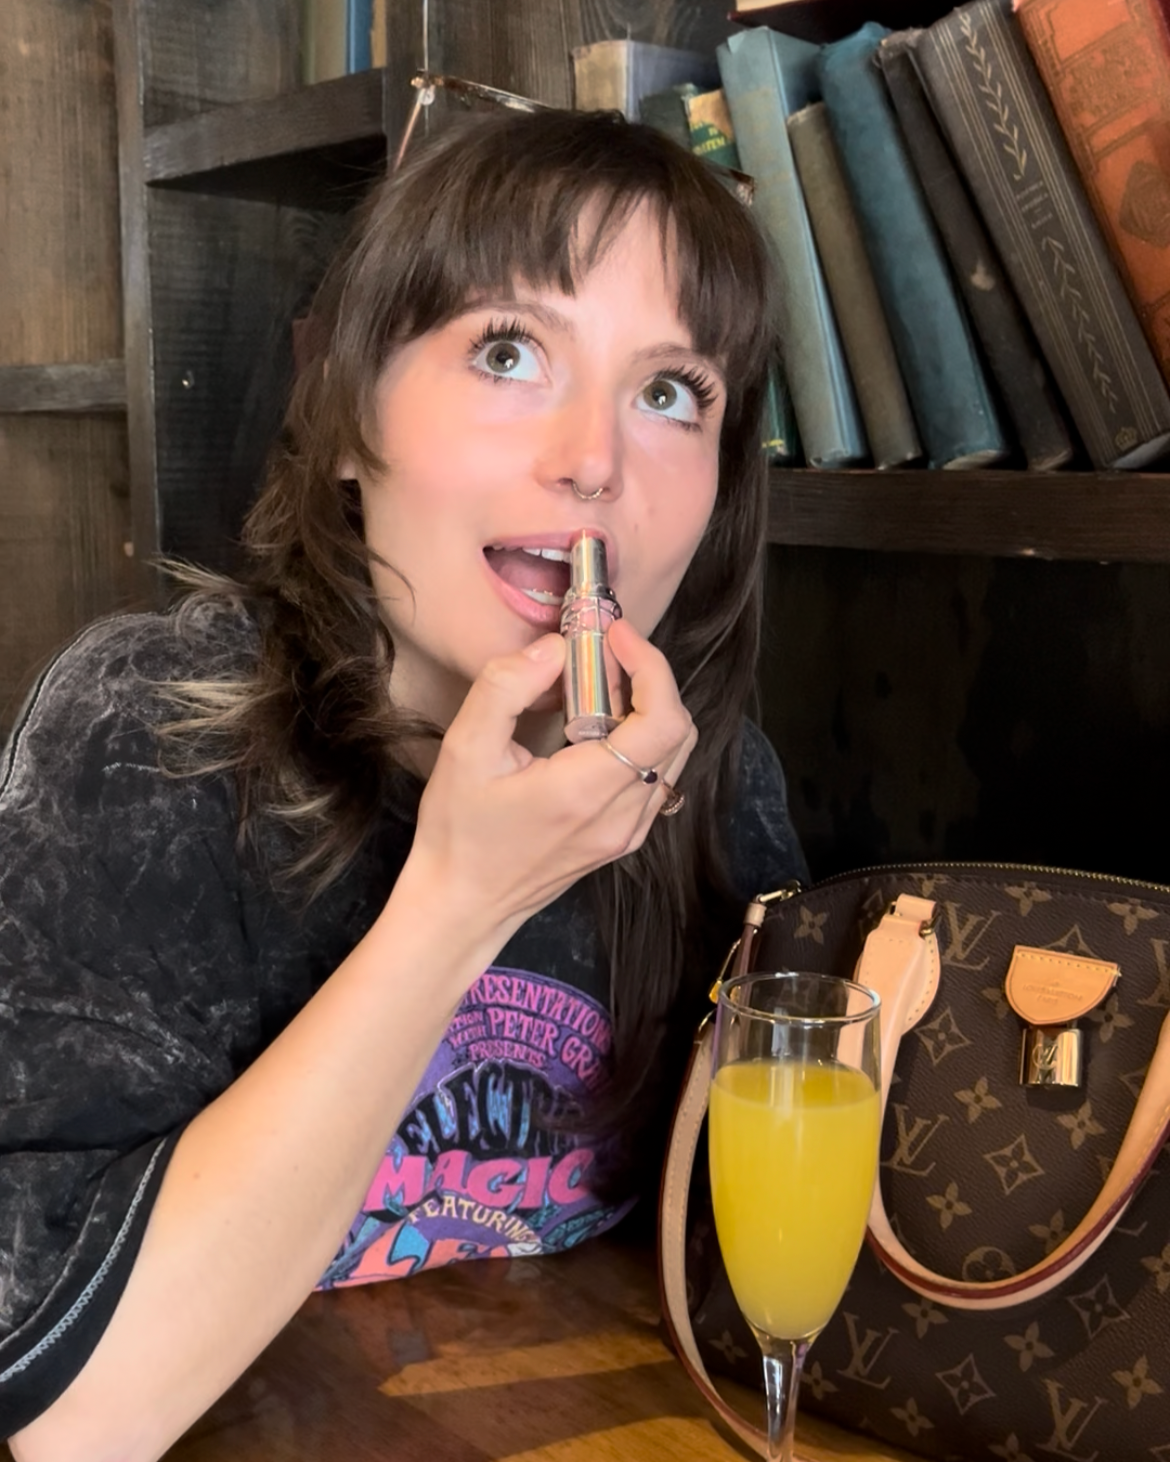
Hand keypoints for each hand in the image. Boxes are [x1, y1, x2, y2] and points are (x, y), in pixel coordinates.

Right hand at [404, 616, 696, 942]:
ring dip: (649, 707)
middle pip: (678, 732)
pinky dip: (642, 738)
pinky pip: (657, 777)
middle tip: (603, 654)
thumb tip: (554, 649)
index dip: (651, 667)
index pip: (662, 721)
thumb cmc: (457, 832)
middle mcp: (621, 816)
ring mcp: (629, 832)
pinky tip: (596, 726)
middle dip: (650, 680)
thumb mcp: (464, 751)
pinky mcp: (624, 838)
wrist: (463, 906)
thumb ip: (506, 689)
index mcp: (586, 792)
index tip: (616, 635)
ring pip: (674, 754)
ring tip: (598, 684)